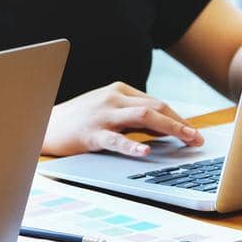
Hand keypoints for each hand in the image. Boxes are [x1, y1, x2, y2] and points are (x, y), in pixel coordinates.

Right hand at [42, 82, 202, 157]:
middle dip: (182, 123)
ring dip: (171, 128)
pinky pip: (116, 139)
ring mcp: (102, 114)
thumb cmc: (78, 119)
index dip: (179, 118)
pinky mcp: (91, 133)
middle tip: (199, 139)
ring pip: (144, 117)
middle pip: (156, 107)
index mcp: (118, 91)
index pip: (156, 103)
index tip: (194, 133)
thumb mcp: (107, 110)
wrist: (43, 124)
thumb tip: (165, 129)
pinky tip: (145, 151)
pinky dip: (132, 144)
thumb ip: (132, 115)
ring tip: (187, 140)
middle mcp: (113, 98)